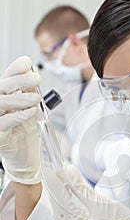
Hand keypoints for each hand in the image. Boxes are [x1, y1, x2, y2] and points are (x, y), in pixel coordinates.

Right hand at [0, 56, 41, 183]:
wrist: (26, 157)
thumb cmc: (26, 134)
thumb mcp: (31, 110)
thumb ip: (30, 95)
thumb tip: (34, 75)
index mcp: (4, 98)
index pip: (6, 78)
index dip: (15, 69)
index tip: (27, 63)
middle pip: (1, 87)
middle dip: (19, 80)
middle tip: (36, 79)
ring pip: (0, 102)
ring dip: (19, 98)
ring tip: (35, 98)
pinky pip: (4, 122)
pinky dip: (18, 115)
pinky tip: (31, 111)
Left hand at [44, 164, 129, 219]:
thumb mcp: (102, 201)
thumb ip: (80, 187)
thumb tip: (67, 171)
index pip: (65, 203)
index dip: (56, 185)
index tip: (50, 170)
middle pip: (60, 211)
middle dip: (55, 191)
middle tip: (50, 172)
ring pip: (61, 217)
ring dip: (58, 199)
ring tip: (55, 181)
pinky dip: (63, 208)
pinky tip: (61, 196)